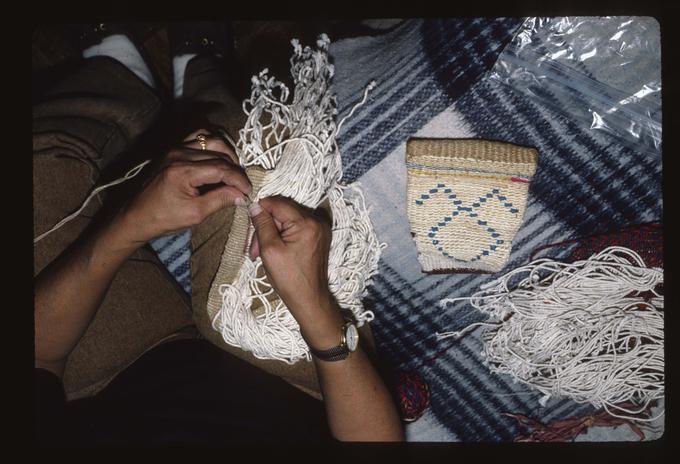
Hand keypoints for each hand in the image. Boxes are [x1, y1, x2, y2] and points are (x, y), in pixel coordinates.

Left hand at [117, 129, 250, 244]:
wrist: (135, 216)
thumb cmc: (162, 218)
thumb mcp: (195, 214)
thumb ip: (220, 200)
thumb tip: (241, 195)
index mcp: (183, 171)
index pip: (222, 168)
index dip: (240, 179)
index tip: (249, 191)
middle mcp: (179, 154)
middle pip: (220, 153)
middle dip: (236, 169)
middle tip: (242, 186)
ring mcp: (175, 148)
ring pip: (211, 140)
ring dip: (227, 153)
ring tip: (233, 171)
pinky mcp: (173, 149)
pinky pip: (198, 137)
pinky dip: (212, 145)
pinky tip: (219, 158)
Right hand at [249, 196, 344, 347]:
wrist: (309, 299)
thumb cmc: (289, 279)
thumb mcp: (270, 250)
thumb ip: (263, 224)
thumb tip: (255, 206)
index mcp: (306, 223)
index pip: (278, 203)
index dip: (261, 210)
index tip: (250, 222)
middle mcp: (316, 221)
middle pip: (283, 211)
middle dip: (266, 226)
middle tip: (254, 247)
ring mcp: (319, 229)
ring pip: (288, 219)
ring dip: (272, 232)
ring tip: (261, 252)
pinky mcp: (318, 236)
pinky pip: (296, 227)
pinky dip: (283, 235)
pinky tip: (275, 250)